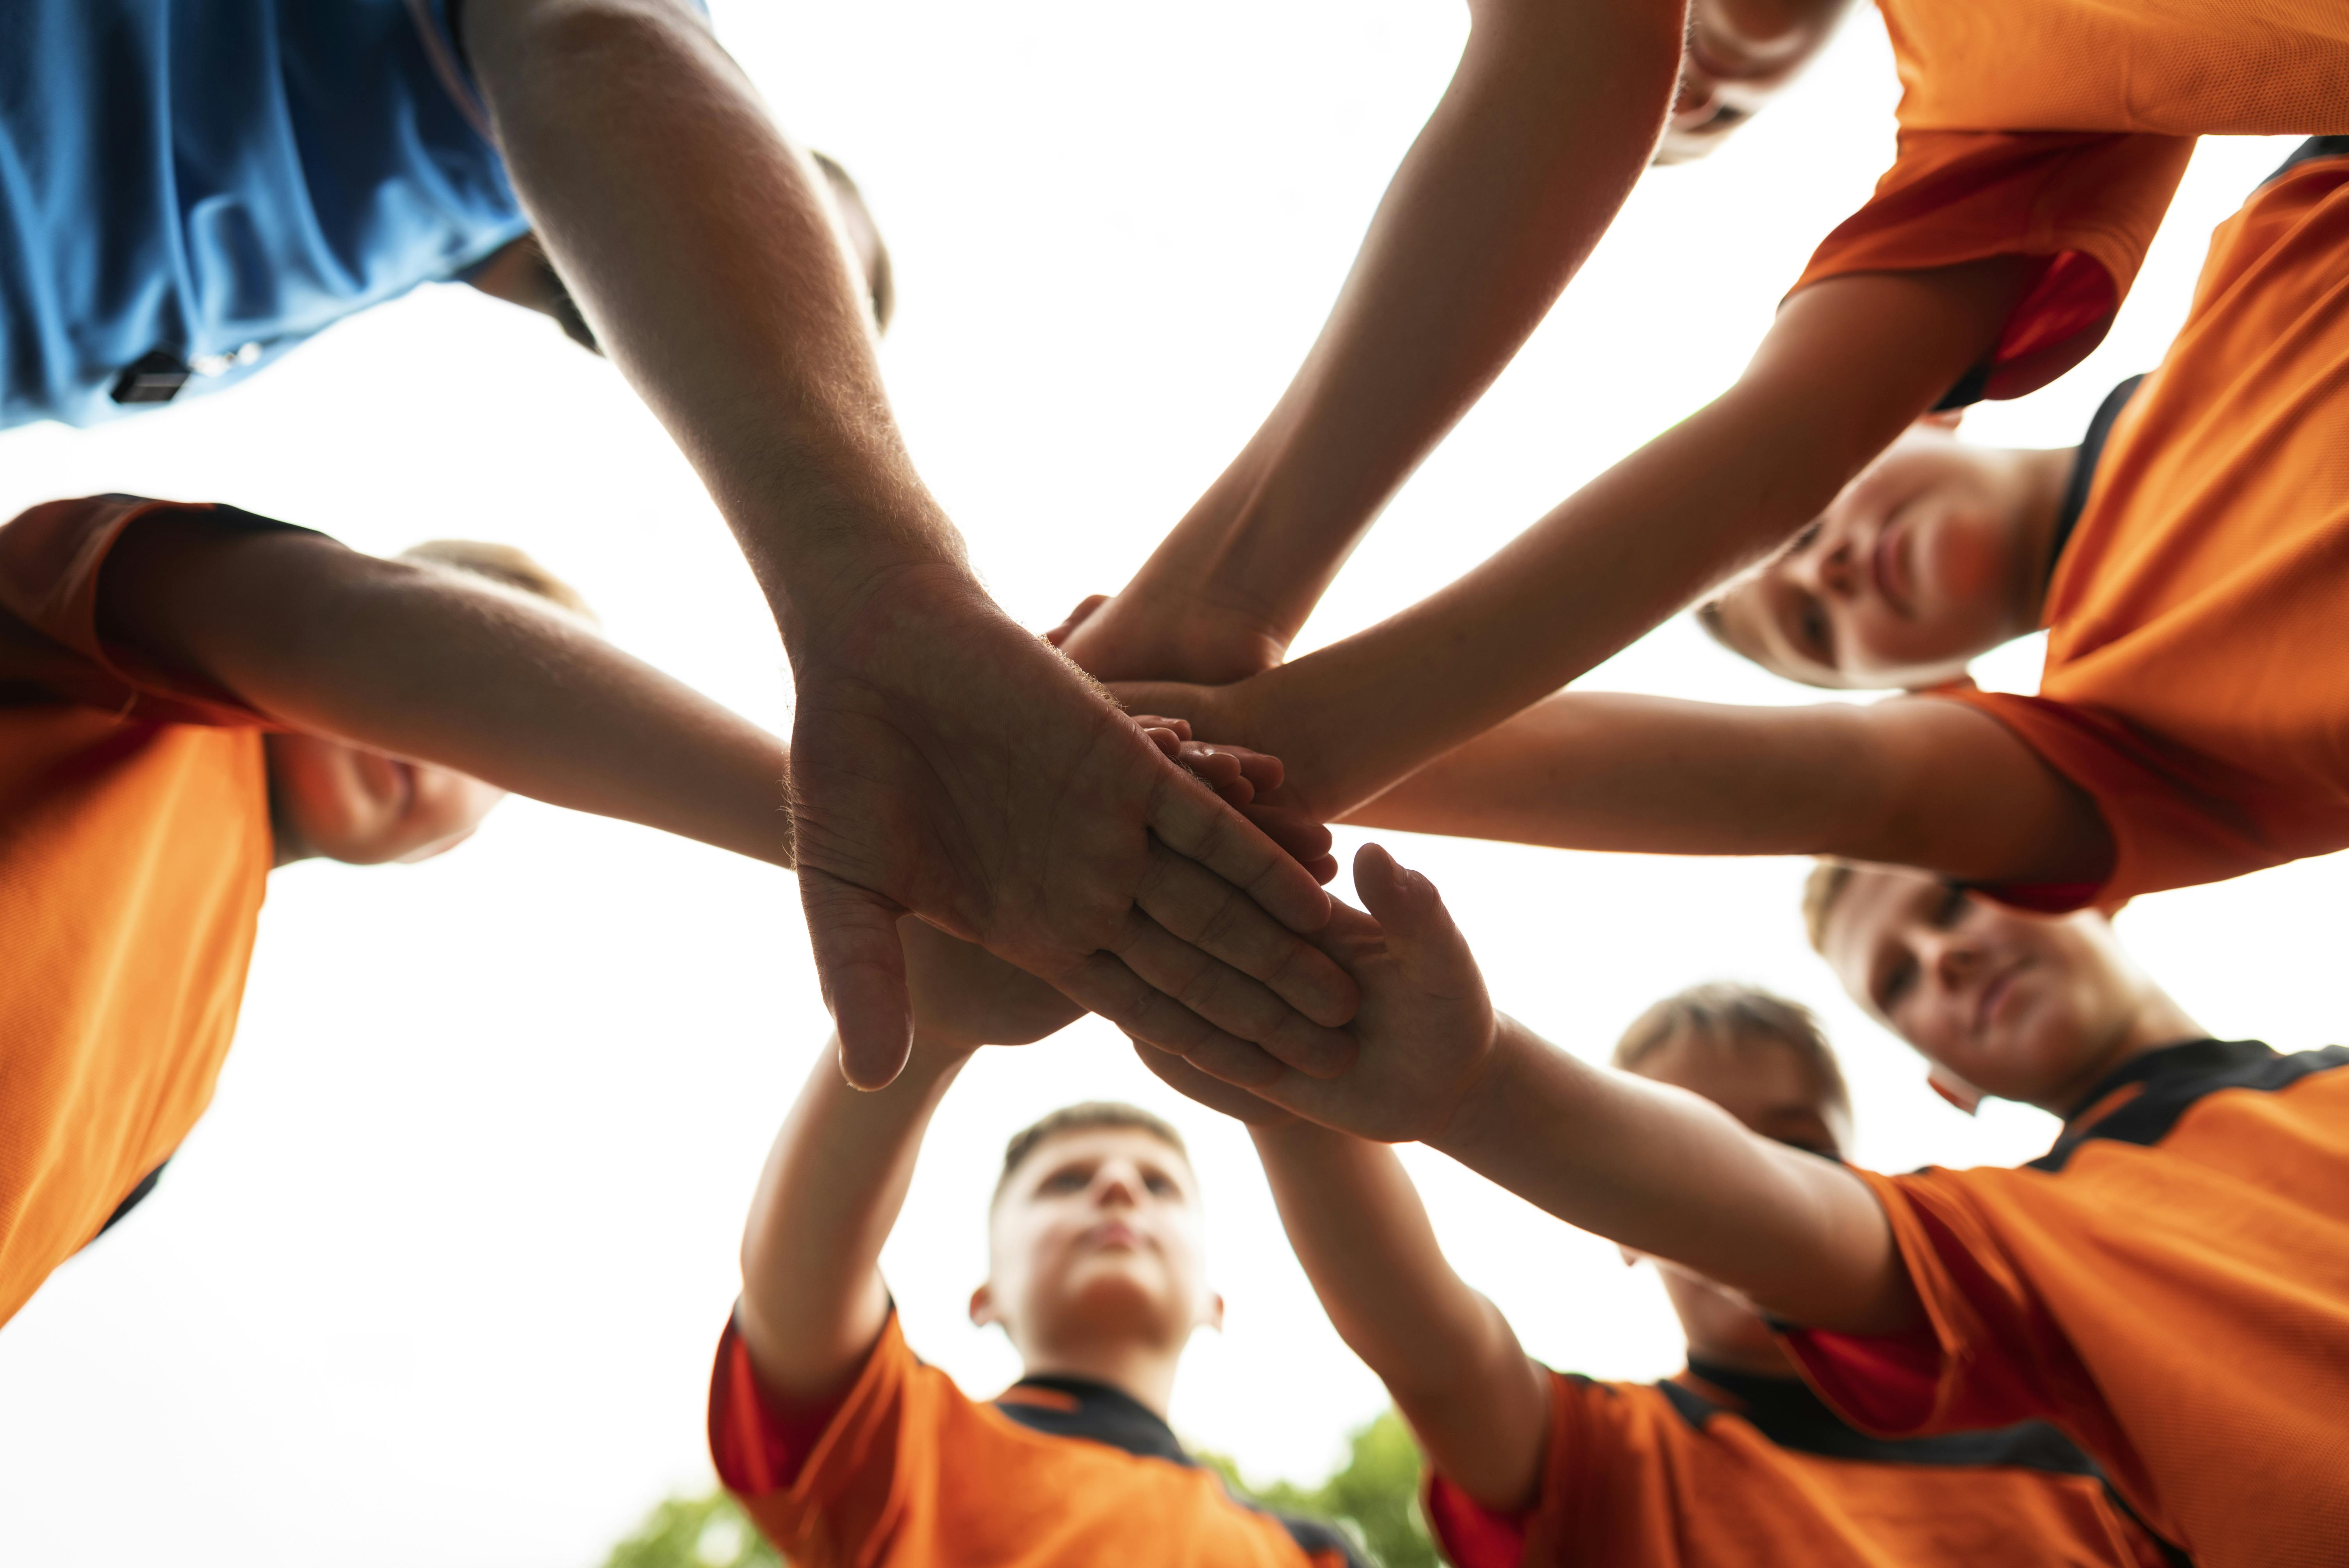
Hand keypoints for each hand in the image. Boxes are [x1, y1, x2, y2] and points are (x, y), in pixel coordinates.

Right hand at [789, 567, 1357, 1089]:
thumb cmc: (844, 765)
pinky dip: (1260, 857)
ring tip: (1354, 995)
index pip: (1143, 1011)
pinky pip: (1208, 822)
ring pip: (1221, 903)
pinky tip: (1314, 894)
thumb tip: (871, 1075)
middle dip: (1268, 1018)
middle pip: (1202, 971)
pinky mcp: (1127, 763)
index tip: (1264, 1104)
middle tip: (1341, 1066)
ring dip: (1284, 948)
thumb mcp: (842, 889)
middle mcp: (1091, 885)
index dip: (1203, 1056)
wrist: (871, 652)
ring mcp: (1116, 826)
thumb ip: (861, 979)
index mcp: (1038, 927)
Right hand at [1150, 842, 1498, 1142]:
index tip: (1221, 847)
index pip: (1242, 849)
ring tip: (1159, 1004)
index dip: (1222, 841)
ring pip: (1168, 976)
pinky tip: (1168, 1053)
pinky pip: (1176, 1041)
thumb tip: (1373, 851)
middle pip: (1188, 908)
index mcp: (1294, 893)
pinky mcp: (1222, 1047)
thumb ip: (1410, 907)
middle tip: (1172, 939)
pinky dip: (1173, 1044)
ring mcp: (1230, 991)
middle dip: (1176, 917)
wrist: (1440, 1086)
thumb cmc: (1448, 1004)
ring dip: (1166, 985)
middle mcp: (1249, 934)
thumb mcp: (1438, 957)